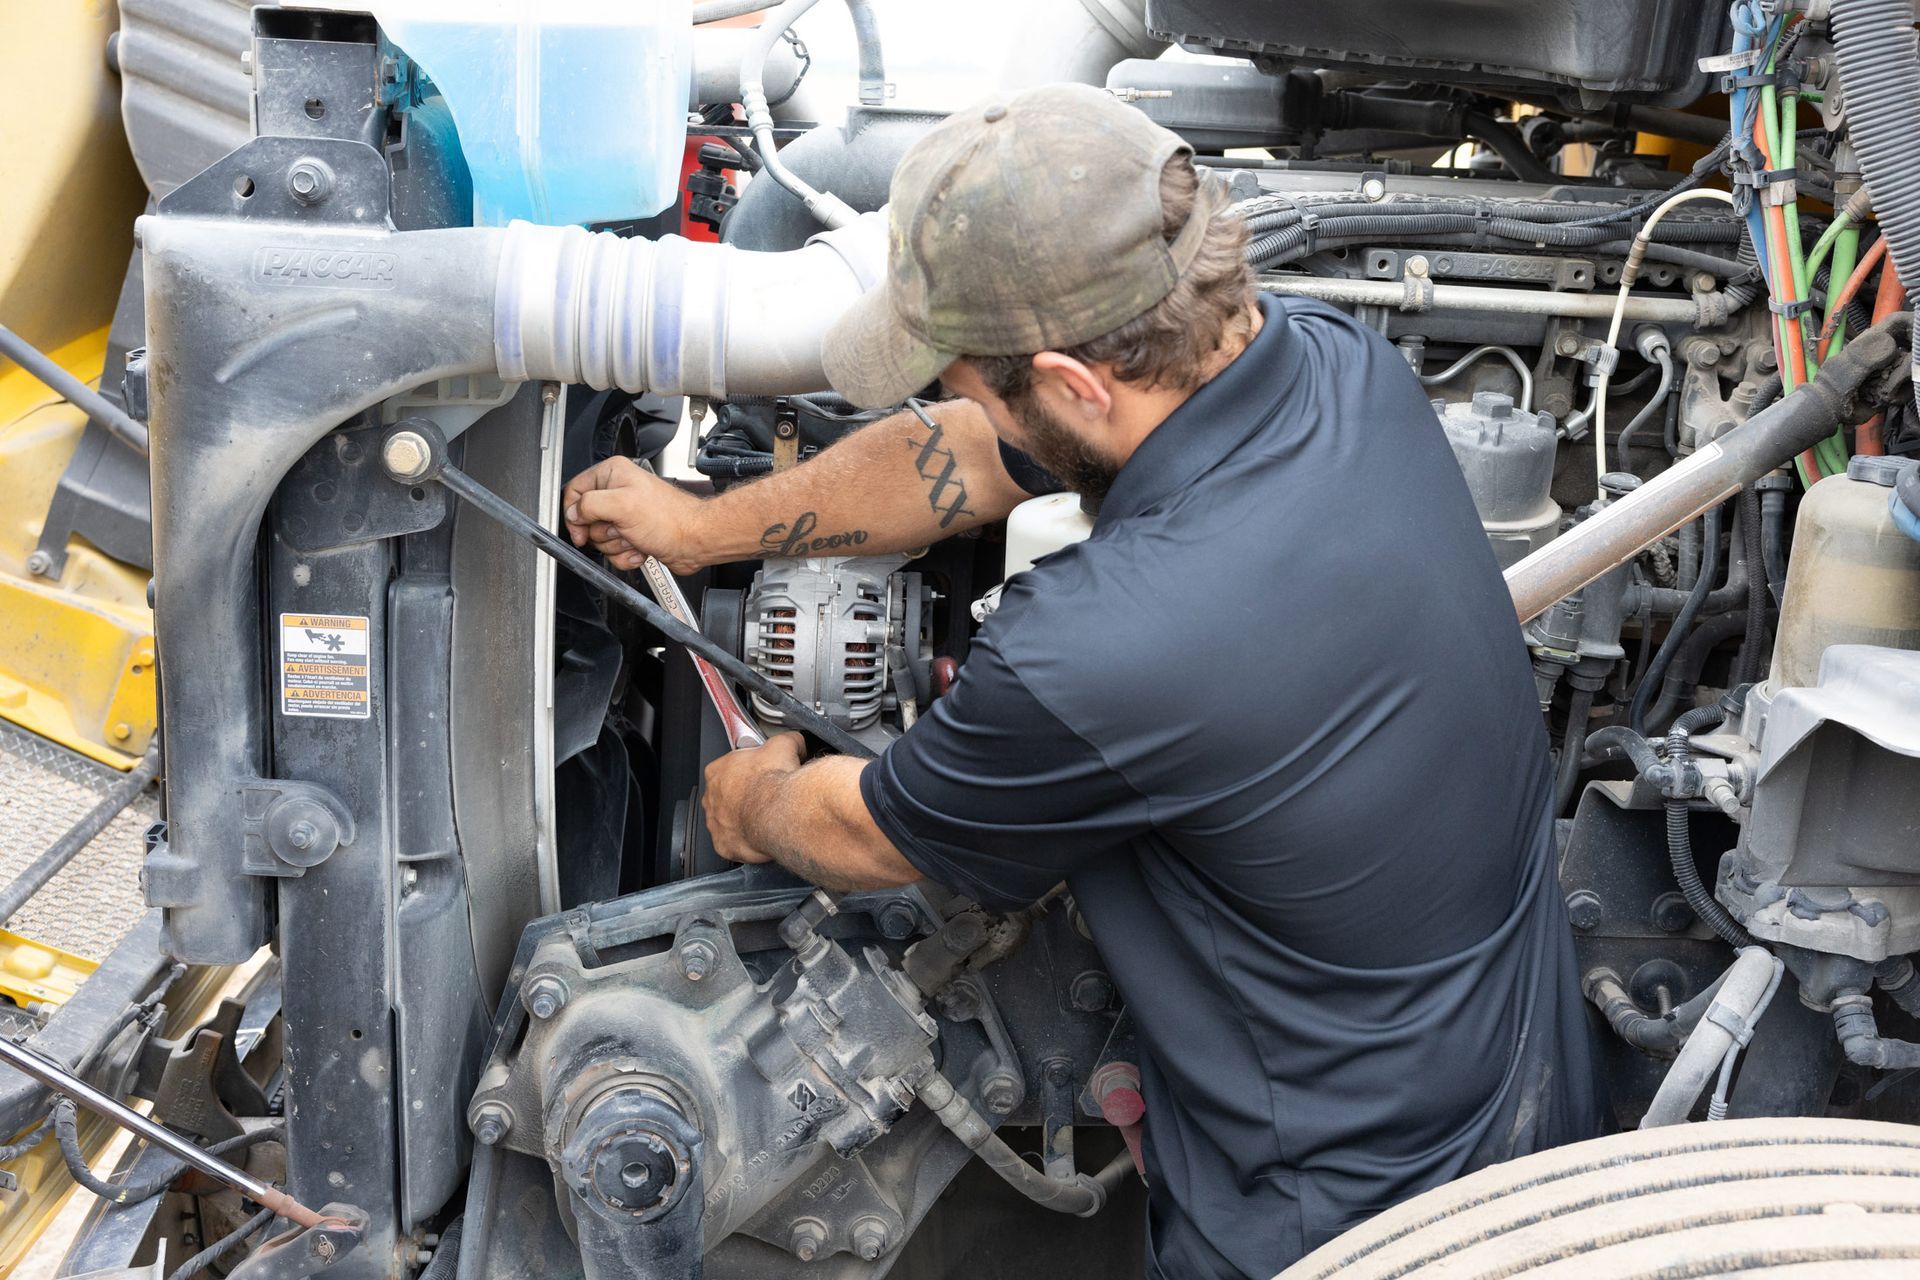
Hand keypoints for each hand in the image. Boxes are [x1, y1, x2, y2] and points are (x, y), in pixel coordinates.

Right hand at [562, 457, 709, 574]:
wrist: (695, 541)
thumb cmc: (670, 519)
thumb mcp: (621, 505)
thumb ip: (589, 505)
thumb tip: (573, 513)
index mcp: (613, 474)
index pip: (575, 491)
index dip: (574, 513)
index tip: (579, 529)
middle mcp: (618, 492)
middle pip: (586, 520)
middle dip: (603, 532)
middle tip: (620, 528)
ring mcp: (625, 516)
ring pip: (600, 539)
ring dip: (616, 545)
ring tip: (635, 537)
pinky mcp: (632, 535)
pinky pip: (614, 552)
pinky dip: (626, 555)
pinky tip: (641, 549)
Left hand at [703, 733, 807, 863]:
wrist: (780, 813)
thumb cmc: (774, 782)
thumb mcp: (785, 745)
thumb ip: (787, 740)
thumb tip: (795, 741)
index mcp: (717, 771)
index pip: (729, 769)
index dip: (749, 772)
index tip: (762, 775)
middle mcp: (711, 798)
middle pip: (727, 796)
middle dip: (745, 796)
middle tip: (766, 797)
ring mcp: (715, 823)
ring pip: (728, 821)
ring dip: (744, 819)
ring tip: (766, 817)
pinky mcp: (724, 845)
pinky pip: (734, 843)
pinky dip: (747, 840)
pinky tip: (762, 834)